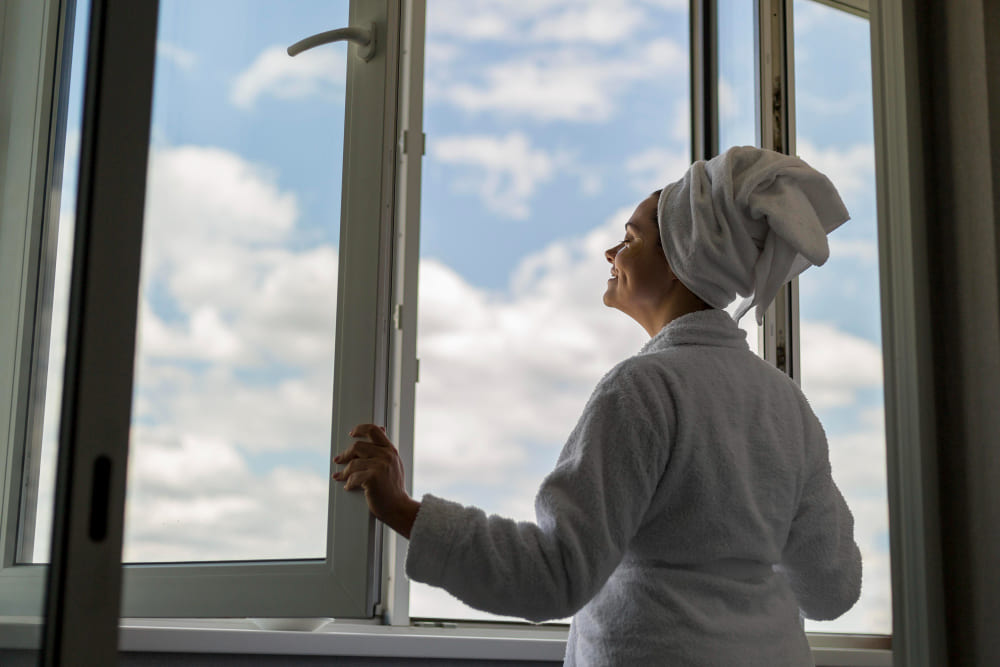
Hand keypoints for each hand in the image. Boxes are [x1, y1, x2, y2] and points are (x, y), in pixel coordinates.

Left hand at [333, 424, 419, 538]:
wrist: (398, 507)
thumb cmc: (393, 489)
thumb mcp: (393, 465)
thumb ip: (384, 451)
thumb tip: (378, 432)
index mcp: (390, 450)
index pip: (374, 430)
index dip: (360, 429)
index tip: (352, 434)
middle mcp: (386, 456)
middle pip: (358, 446)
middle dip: (345, 454)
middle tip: (338, 460)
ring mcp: (380, 466)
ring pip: (353, 463)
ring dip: (344, 472)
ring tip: (341, 477)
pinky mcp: (373, 478)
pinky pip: (353, 476)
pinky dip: (348, 483)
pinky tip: (348, 486)